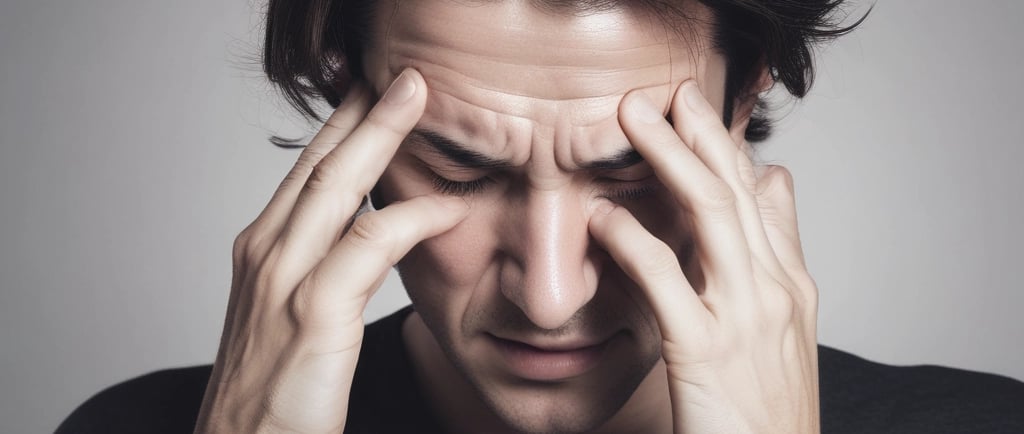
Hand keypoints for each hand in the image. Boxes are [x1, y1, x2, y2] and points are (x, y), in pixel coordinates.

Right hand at [193, 69, 467, 432]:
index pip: (307, 171)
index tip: (374, 91)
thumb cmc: (272, 394)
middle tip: (404, 75)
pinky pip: (369, 245)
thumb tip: (370, 238)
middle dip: (363, 110)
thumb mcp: (290, 318)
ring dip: (383, 135)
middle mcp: (266, 253)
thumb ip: (324, 270)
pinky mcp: (312, 314)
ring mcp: (284, 280)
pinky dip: (409, 218)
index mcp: (263, 251)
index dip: (342, 124)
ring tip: (421, 99)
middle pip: (320, 161)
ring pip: (337, 184)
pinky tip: (446, 207)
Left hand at [590, 81, 818, 432]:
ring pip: (711, 215)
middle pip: (736, 191)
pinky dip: (633, 239)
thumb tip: (776, 183)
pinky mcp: (705, 350)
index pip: (760, 197)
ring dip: (670, 159)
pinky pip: (665, 279)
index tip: (696, 111)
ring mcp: (743, 317)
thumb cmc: (768, 411)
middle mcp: (773, 291)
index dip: (727, 148)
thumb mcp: (786, 329)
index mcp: (790, 285)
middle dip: (700, 134)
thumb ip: (777, 254)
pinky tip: (603, 216)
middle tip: (667, 93)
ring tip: (632, 122)